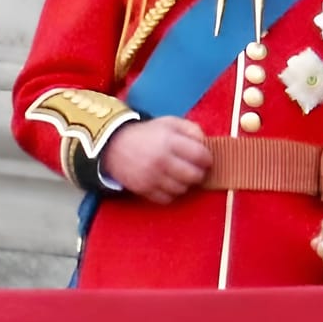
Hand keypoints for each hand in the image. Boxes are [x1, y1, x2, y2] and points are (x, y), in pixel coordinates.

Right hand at [97, 117, 211, 203]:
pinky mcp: (144, 189)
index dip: (207, 159)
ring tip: (180, 175)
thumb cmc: (147, 134)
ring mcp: (152, 177)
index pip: (201, 155)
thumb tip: (206, 143)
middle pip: (194, 176)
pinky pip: (167, 198)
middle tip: (194, 169)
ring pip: (182, 189)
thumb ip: (191, 129)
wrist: (114, 145)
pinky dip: (171, 193)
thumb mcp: (169, 122)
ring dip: (184, 184)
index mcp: (169, 141)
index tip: (205, 159)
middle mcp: (161, 160)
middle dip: (199, 173)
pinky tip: (168, 183)